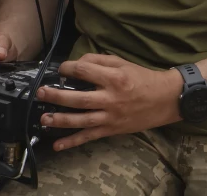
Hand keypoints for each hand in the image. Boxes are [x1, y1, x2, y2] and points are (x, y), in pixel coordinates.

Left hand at [35, 54, 182, 150]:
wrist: (165, 99)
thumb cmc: (143, 78)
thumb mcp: (123, 63)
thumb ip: (100, 61)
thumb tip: (78, 64)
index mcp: (115, 78)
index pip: (85, 71)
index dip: (69, 68)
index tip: (61, 69)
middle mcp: (111, 98)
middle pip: (78, 98)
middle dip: (56, 96)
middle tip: (41, 93)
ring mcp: (111, 116)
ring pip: (80, 120)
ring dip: (59, 120)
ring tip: (43, 118)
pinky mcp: (112, 129)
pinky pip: (89, 136)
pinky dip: (72, 142)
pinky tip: (57, 145)